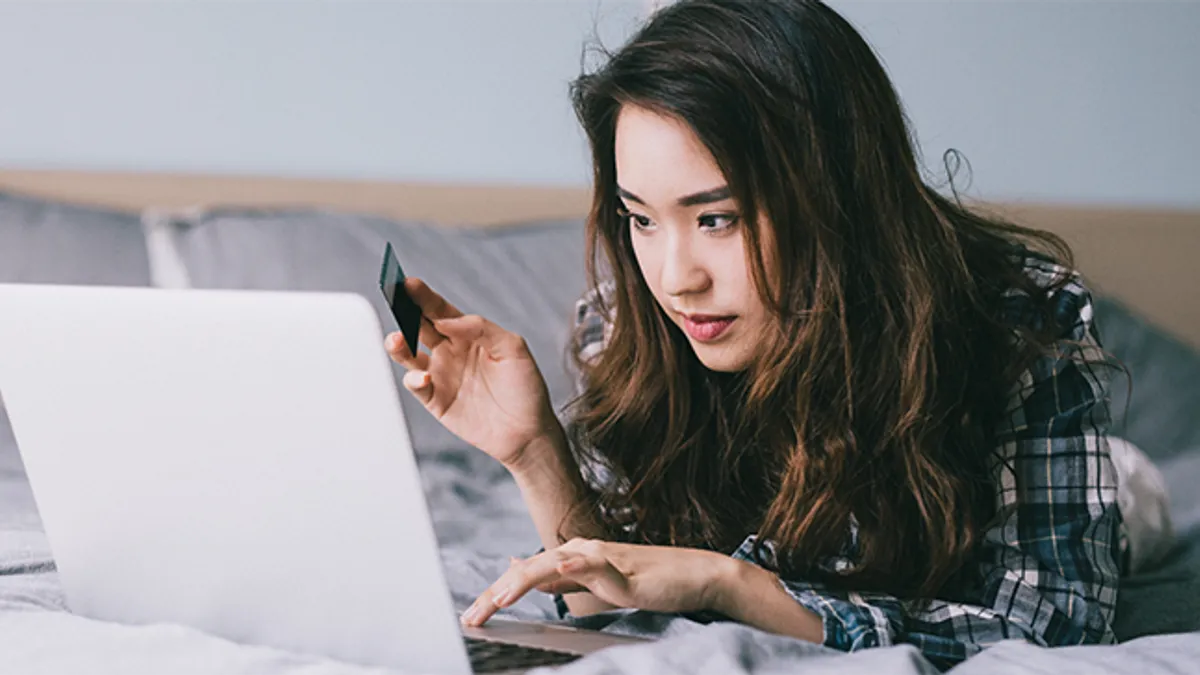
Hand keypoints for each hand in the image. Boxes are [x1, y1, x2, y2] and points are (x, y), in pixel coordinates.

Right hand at [385, 278, 559, 468]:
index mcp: (469, 335)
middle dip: (405, 312)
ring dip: (399, 345)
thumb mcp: (513, 348)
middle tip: (394, 301)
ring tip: (397, 339)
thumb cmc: (526, 388)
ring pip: (409, 355)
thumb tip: (448, 319)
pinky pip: (417, 386)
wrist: (529, 432)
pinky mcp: (436, 401)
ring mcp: (442, 376)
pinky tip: (423, 377)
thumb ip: (482, 328)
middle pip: (420, 327)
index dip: (424, 297)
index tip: (409, 284)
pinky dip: (414, 380)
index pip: (441, 311)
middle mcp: (451, 352)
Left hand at [460, 539, 738, 626]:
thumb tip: (531, 574)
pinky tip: (550, 574)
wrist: (698, 574)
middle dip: (496, 593)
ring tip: (493, 601)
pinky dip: (567, 571)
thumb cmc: (653, 581)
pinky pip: (590, 569)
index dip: (497, 593)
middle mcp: (583, 551)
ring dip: (518, 583)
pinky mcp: (623, 572)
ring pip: (550, 566)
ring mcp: (602, 558)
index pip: (527, 575)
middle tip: (469, 616)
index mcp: (576, 556)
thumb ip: (565, 580)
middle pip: (529, 571)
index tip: (471, 614)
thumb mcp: (600, 584)